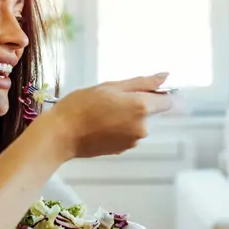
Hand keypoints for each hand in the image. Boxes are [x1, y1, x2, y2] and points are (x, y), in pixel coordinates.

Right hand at [46, 73, 174, 158]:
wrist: (61, 135)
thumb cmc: (81, 105)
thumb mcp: (110, 86)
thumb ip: (142, 82)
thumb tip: (166, 77)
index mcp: (141, 107)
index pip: (167, 101)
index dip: (157, 94)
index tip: (141, 90)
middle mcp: (142, 127)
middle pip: (149, 112)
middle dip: (136, 105)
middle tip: (110, 100)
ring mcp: (133, 141)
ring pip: (137, 124)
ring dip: (126, 118)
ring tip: (101, 114)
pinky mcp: (122, 150)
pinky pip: (127, 135)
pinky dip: (118, 129)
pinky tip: (100, 126)